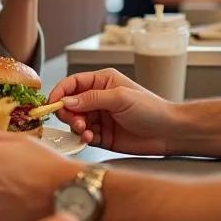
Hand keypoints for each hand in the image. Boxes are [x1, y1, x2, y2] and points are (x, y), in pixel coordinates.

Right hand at [47, 69, 177, 155]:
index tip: (51, 103)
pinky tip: (90, 139)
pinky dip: (83, 138)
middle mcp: (98, 98)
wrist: (168, 132)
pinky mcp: (102, 135)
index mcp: (102, 81)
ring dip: (76, 127)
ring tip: (86, 131)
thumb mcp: (120, 98)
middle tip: (75, 121)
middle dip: (68, 113)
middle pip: (70, 104)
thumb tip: (67, 100)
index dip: (60, 92)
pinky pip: (84, 136)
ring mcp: (99, 117)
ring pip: (75, 121)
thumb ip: (91, 98)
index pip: (73, 83)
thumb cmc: (151, 108)